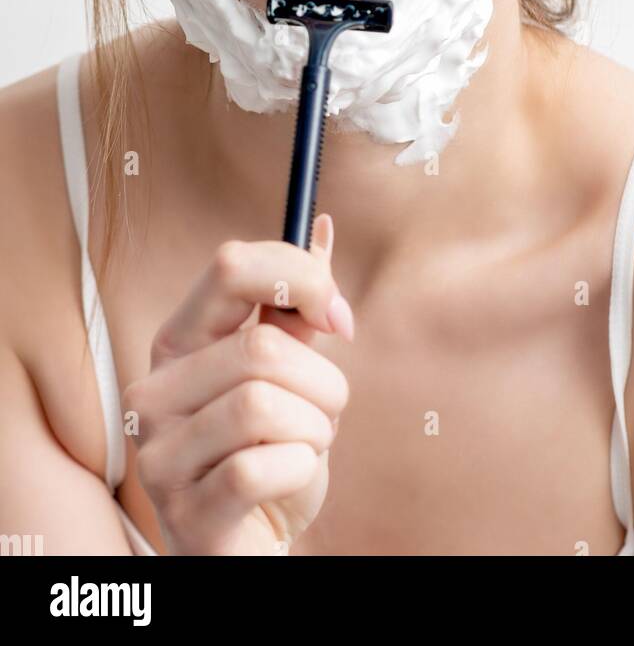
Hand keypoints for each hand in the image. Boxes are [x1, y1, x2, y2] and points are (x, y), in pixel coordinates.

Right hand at [122, 214, 351, 554]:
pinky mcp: (185, 513)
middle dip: (322, 382)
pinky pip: (261, 468)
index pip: (231, 265)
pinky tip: (288, 481)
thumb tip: (321, 227)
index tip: (337, 318)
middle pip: (263, 345)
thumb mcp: (293, 373)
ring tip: (304, 448)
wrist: (257, 547)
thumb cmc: (273, 453)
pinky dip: (299, 471)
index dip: (300, 278)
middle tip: (323, 413)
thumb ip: (300, 305)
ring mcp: (160, 455)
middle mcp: (154, 391)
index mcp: (179, 342)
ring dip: (315, 430)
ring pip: (264, 404)